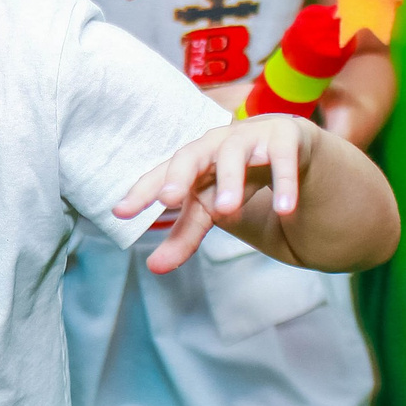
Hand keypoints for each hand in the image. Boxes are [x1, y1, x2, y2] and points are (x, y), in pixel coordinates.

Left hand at [116, 113, 312, 272]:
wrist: (284, 142)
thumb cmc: (233, 176)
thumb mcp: (208, 208)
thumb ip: (183, 236)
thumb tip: (154, 268)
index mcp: (191, 161)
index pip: (161, 175)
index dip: (141, 192)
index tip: (120, 213)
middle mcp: (214, 145)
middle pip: (190, 154)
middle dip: (179, 174)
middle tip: (169, 199)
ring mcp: (249, 137)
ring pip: (234, 153)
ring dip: (230, 180)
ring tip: (228, 210)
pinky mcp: (284, 138)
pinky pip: (283, 158)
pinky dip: (284, 183)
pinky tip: (285, 209)